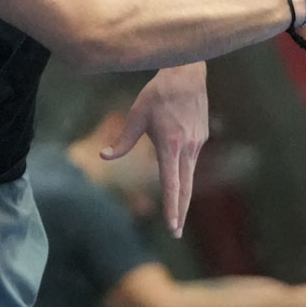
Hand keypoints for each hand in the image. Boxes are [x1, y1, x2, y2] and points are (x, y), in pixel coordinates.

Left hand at [101, 64, 208, 236]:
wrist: (186, 74)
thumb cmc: (157, 94)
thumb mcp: (135, 115)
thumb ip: (122, 140)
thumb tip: (104, 156)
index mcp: (170, 146)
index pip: (171, 184)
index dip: (172, 207)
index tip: (173, 226)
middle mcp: (187, 148)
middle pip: (185, 188)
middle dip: (181, 212)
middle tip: (177, 232)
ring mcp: (198, 144)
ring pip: (190, 175)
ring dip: (184, 195)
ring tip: (178, 214)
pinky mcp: (201, 137)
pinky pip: (190, 158)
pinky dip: (183, 169)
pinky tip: (176, 161)